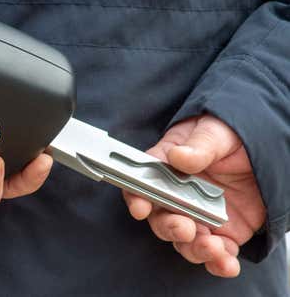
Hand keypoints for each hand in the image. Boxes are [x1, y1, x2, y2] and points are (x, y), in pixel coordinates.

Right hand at [123, 115, 265, 276]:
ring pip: (184, 241)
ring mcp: (197, 217)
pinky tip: (227, 263)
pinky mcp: (221, 233)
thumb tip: (179, 156)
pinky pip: (215, 253)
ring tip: (211, 247)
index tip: (140, 208)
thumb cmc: (229, 136)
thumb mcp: (217, 132)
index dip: (136, 197)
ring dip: (194, 249)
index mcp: (165, 167)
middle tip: (183, 228)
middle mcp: (175, 197)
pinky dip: (219, 262)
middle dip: (169, 227)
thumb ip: (200, 145)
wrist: (259, 154)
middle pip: (160, 218)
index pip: (140, 184)